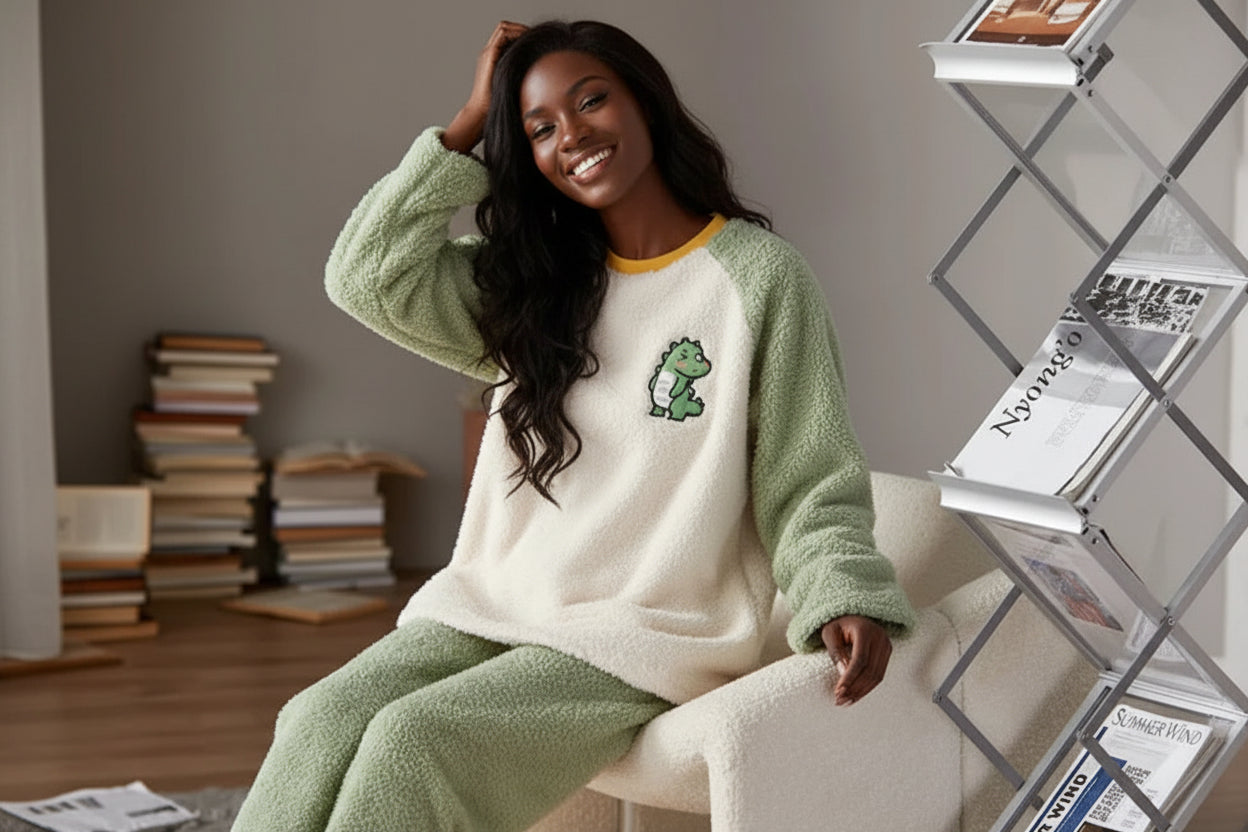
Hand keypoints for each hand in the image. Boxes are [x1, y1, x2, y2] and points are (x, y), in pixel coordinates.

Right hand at [442, 20, 527, 153]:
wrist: (482, 111)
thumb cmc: (499, 104)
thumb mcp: (514, 85)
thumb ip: (522, 75)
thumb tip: (542, 73)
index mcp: (495, 58)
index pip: (508, 36)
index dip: (522, 34)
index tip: (538, 40)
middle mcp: (490, 53)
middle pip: (506, 28)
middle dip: (522, 29)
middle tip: (538, 35)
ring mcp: (488, 52)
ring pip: (504, 27)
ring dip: (520, 28)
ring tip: (535, 35)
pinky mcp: (489, 55)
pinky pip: (503, 34)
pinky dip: (516, 33)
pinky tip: (529, 40)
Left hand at [821, 615, 891, 706]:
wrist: (851, 616)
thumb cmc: (837, 625)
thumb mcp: (829, 634)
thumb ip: (835, 652)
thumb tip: (843, 674)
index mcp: (865, 630)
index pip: (860, 660)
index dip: (849, 678)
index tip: (838, 692)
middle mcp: (880, 637)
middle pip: (870, 670)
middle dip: (854, 688)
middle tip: (839, 701)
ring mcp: (886, 645)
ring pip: (877, 676)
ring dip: (861, 692)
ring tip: (845, 702)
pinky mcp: (887, 653)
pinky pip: (879, 675)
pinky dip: (867, 687)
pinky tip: (855, 695)